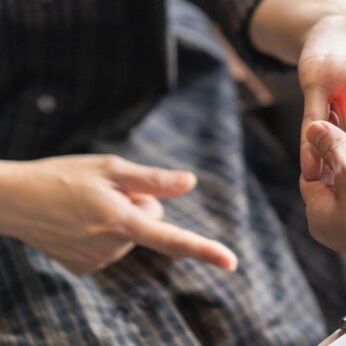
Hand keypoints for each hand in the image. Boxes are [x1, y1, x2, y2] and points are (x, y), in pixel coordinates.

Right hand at [0, 155, 237, 274]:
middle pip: (151, 220)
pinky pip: (112, 245)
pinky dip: (103, 232)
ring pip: (131, 233)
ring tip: (86, 204)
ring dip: (119, 217)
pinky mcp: (85, 268)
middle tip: (104, 191)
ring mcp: (97, 262)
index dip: (205, 249)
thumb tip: (190, 182)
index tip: (232, 262)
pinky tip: (79, 221)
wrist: (13, 201)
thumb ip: (153, 180)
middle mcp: (112, 247)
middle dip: (138, 203)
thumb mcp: (110, 168)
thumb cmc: (64, 176)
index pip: (172, 238)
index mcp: (122, 221)